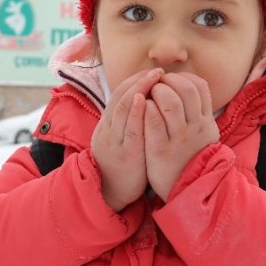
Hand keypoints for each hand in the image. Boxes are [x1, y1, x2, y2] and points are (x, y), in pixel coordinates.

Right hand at [91, 68, 163, 211]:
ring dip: (139, 89)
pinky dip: (136, 112)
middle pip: (120, 97)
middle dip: (139, 81)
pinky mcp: (125, 154)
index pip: (119, 95)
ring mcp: (115, 140)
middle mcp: (109, 129)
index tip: (150, 72)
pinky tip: (144, 100)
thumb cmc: (121, 166)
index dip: (134, 81)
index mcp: (108, 124)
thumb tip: (142, 102)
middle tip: (157, 71)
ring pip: (123, 108)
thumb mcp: (120, 140)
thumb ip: (128, 123)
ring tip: (154, 77)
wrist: (109, 194)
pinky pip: (130, 129)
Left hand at [144, 72, 218, 201]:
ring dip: (156, 92)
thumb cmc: (189, 158)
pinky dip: (145, 109)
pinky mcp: (160, 149)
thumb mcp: (203, 134)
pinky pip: (153, 121)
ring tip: (147, 95)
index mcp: (205, 121)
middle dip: (168, 80)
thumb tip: (190, 87)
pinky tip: (140, 108)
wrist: (187, 190)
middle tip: (156, 84)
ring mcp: (178, 138)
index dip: (183, 77)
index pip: (200, 86)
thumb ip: (199, 113)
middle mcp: (195, 127)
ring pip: (170, 103)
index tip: (170, 80)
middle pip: (186, 90)